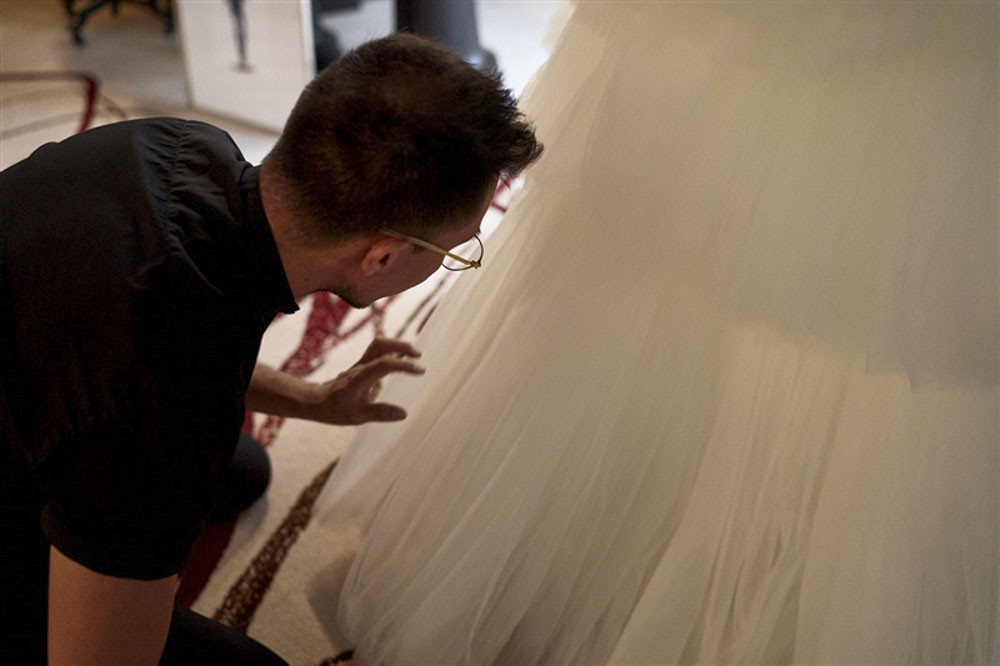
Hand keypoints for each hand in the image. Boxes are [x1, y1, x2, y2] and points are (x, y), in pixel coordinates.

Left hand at [304, 337, 424, 424]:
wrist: (316, 402)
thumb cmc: (335, 410)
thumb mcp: (358, 416)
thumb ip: (380, 414)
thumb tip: (403, 413)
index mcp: (361, 378)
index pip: (385, 364)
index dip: (404, 364)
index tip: (420, 370)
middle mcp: (361, 367)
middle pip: (381, 344)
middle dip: (401, 346)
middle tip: (418, 356)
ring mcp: (360, 365)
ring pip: (379, 345)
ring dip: (397, 346)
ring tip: (413, 356)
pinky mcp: (361, 366)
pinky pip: (378, 352)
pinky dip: (392, 352)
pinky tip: (400, 361)